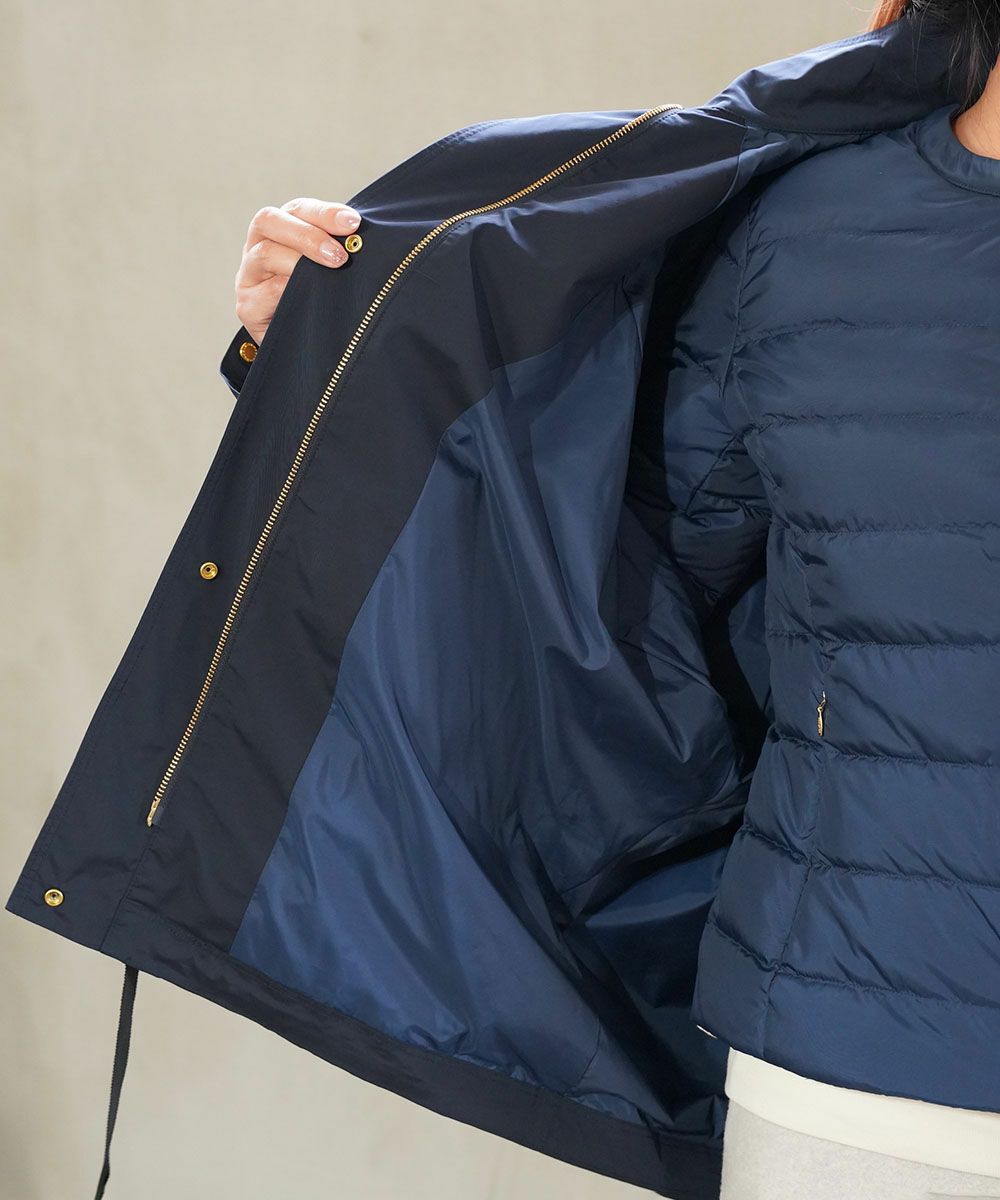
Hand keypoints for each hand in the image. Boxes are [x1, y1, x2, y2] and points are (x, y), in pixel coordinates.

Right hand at [233, 197, 361, 345]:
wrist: (298, 346)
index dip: (324, 213)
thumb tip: (363, 239)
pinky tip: (311, 295)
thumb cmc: (317, 300)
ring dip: (300, 261)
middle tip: (340, 255)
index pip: (297, 209)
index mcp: (280, 230)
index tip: (353, 223)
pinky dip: (288, 290)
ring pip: (264, 254)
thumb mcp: (327, 270)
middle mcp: (258, 246)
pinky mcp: (247, 305)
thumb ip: (338, 250)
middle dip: (308, 234)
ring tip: (332, 271)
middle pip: (269, 221)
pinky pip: (265, 292)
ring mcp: (248, 275)